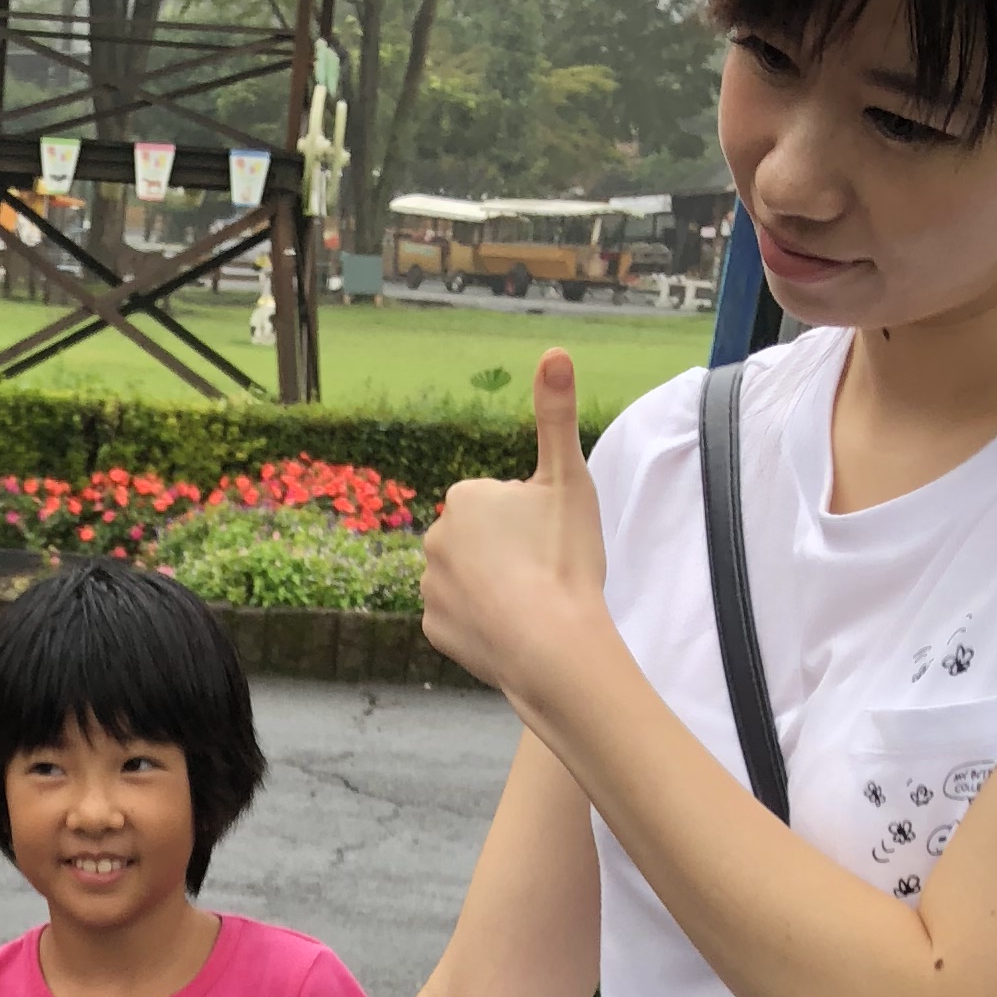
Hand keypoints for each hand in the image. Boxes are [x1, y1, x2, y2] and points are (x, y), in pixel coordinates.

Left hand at [419, 350, 613, 711]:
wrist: (551, 644)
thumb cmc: (562, 558)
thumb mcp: (568, 479)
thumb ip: (556, 416)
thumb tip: (554, 352)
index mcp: (463, 497)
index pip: (501, 501)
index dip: (532, 519)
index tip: (548, 539)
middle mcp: (434, 537)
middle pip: (482, 539)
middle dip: (508, 550)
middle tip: (543, 570)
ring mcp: (428, 586)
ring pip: (469, 577)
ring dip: (494, 586)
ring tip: (530, 601)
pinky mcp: (432, 628)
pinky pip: (460, 616)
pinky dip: (482, 621)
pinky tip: (509, 627)